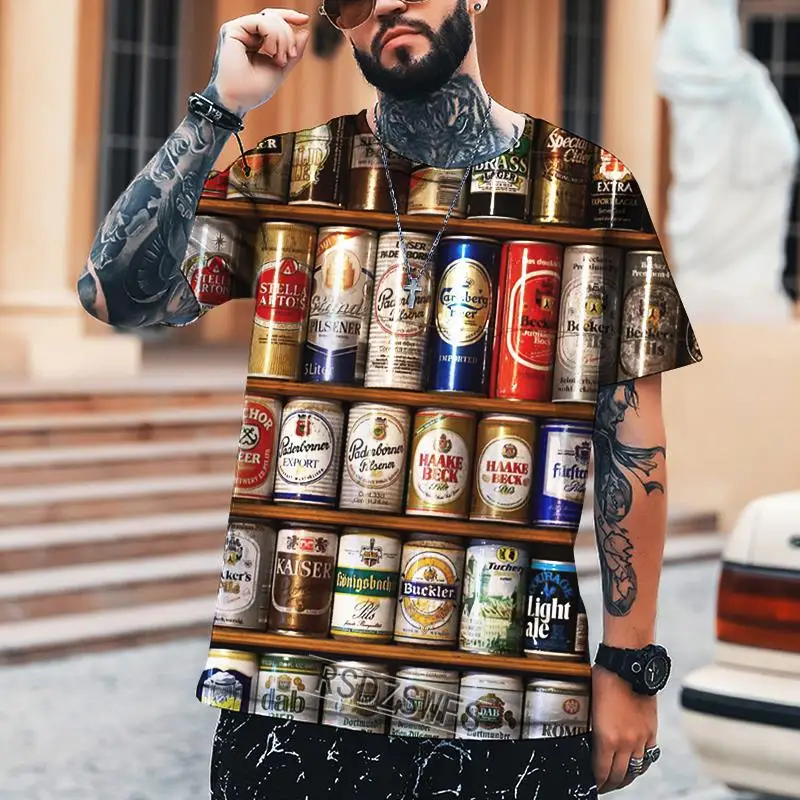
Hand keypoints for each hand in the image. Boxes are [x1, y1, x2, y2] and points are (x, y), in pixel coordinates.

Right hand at [202, 8, 311, 116]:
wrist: (237, 101)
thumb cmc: (253, 91)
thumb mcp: (281, 68)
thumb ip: (293, 51)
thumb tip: (305, 32)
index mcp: (254, 41)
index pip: (273, 21)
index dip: (289, 17)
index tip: (305, 20)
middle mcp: (245, 33)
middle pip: (274, 17)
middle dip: (288, 35)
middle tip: (289, 54)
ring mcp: (238, 30)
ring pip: (270, 18)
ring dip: (282, 38)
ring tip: (279, 59)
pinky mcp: (232, 30)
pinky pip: (261, 21)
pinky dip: (272, 35)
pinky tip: (270, 52)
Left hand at [591, 665, 657, 792]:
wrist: (628, 663)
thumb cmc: (605, 678)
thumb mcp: (591, 706)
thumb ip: (592, 728)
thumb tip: (588, 741)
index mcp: (607, 737)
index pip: (601, 771)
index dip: (596, 781)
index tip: (592, 784)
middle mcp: (626, 742)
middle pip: (619, 775)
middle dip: (609, 784)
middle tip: (603, 785)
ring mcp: (641, 737)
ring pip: (635, 770)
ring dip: (626, 778)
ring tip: (618, 780)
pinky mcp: (652, 730)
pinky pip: (648, 756)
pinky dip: (640, 765)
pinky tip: (635, 765)